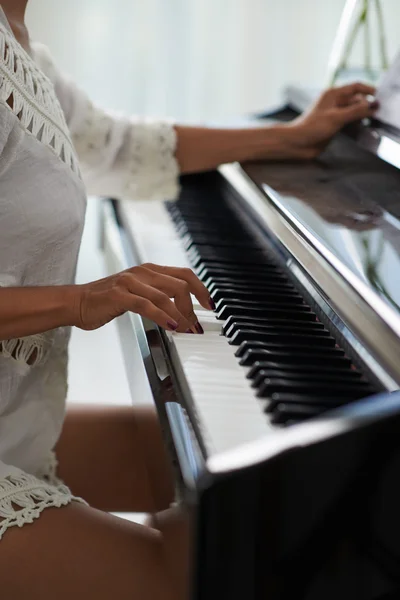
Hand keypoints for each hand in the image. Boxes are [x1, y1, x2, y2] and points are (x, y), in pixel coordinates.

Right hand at [72, 263, 211, 332]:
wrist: (77, 302)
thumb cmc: (106, 300)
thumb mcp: (138, 293)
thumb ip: (158, 296)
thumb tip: (183, 311)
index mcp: (149, 270)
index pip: (185, 274)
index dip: (201, 289)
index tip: (209, 305)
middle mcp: (142, 272)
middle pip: (180, 284)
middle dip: (193, 307)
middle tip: (195, 324)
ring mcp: (130, 282)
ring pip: (166, 295)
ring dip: (181, 315)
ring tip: (187, 329)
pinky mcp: (119, 295)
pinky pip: (147, 305)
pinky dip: (163, 316)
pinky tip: (172, 326)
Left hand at [289, 83, 377, 158]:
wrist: (297, 144)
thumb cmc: (311, 128)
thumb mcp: (336, 118)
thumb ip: (356, 111)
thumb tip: (373, 105)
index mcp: (333, 94)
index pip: (355, 87)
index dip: (368, 91)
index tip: (379, 97)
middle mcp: (334, 102)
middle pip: (356, 100)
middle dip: (366, 105)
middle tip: (375, 114)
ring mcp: (334, 114)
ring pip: (353, 112)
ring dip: (361, 116)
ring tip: (370, 121)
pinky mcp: (333, 126)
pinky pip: (349, 122)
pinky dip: (356, 124)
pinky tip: (360, 128)